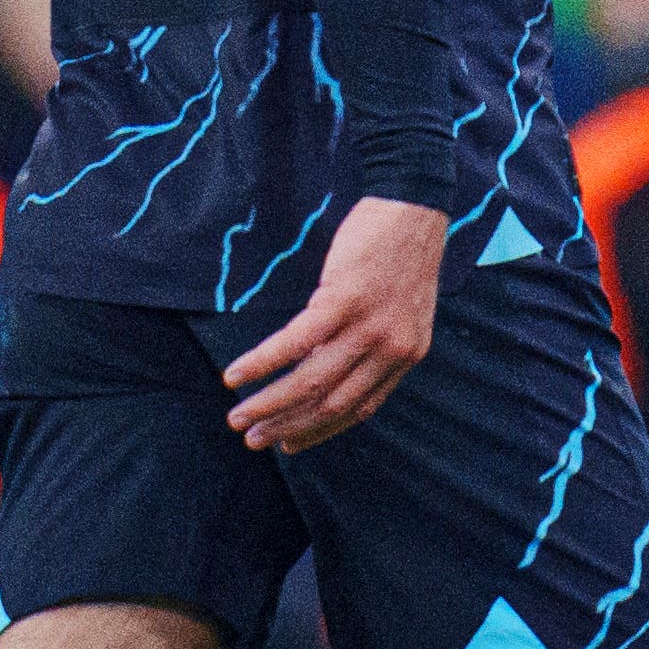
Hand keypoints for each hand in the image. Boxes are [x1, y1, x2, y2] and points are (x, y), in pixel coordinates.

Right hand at [222, 197, 445, 452]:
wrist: (413, 205)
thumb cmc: (401, 253)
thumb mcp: (402, 309)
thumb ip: (375, 344)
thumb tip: (330, 368)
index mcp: (406, 355)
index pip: (360, 409)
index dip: (321, 430)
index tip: (290, 443)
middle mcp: (390, 349)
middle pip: (331, 403)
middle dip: (288, 426)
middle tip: (253, 439)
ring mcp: (368, 326)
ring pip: (311, 381)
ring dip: (269, 404)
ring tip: (238, 417)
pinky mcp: (343, 300)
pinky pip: (294, 343)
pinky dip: (260, 364)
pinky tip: (235, 376)